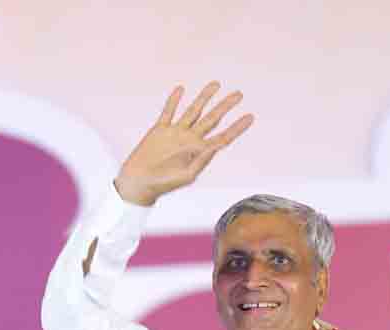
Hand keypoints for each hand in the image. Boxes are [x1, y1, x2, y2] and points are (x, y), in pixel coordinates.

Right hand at [115, 82, 252, 206]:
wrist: (138, 183)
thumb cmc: (163, 184)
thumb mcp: (187, 174)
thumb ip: (203, 158)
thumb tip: (219, 145)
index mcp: (199, 152)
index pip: (222, 137)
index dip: (237, 128)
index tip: (250, 117)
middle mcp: (189, 140)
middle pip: (211, 119)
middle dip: (225, 106)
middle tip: (238, 94)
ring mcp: (175, 133)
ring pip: (193, 111)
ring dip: (204, 98)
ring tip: (216, 84)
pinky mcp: (160, 130)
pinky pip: (168, 112)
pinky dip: (174, 101)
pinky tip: (181, 89)